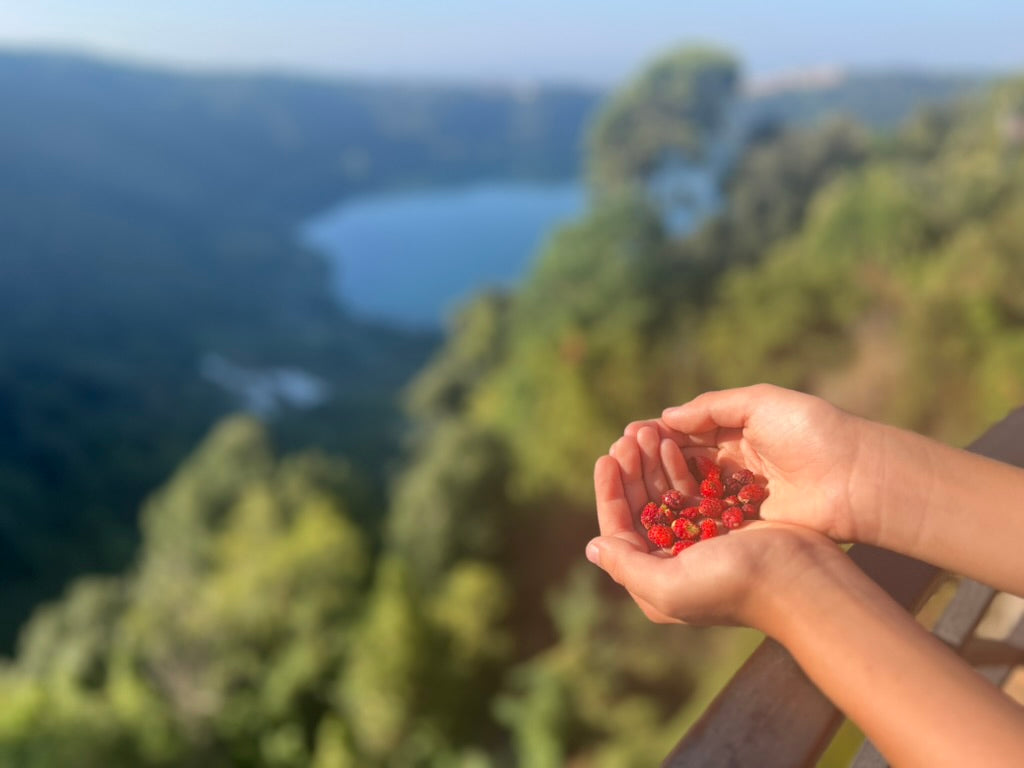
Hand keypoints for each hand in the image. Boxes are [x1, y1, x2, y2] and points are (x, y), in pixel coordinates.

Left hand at [590, 449, 842, 630]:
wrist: (803, 579)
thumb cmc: (734, 584)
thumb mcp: (670, 586)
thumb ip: (627, 567)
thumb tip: (593, 547)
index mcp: (656, 581)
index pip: (618, 529)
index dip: (609, 492)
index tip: (607, 457)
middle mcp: (674, 562)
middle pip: (641, 507)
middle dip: (632, 470)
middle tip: (629, 436)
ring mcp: (701, 541)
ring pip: (666, 494)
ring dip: (654, 462)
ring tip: (650, 431)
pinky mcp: (725, 522)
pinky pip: (693, 488)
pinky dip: (681, 466)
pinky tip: (675, 442)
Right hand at [625, 384, 877, 543]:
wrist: (855, 478)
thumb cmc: (812, 431)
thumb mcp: (761, 403)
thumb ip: (713, 407)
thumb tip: (666, 416)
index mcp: (740, 431)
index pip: (689, 433)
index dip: (658, 434)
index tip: (629, 437)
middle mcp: (735, 465)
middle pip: (684, 462)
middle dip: (653, 461)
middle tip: (621, 459)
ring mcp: (739, 497)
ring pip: (690, 492)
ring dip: (660, 486)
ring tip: (631, 482)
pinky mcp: (746, 525)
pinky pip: (706, 518)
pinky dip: (681, 513)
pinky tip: (655, 511)